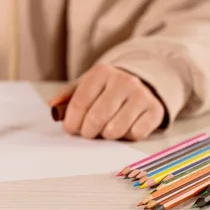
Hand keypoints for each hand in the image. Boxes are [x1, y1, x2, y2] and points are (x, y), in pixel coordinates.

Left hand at [49, 64, 164, 140]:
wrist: (142, 82)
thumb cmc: (107, 88)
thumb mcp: (87, 84)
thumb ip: (68, 94)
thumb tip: (53, 105)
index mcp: (102, 72)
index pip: (80, 102)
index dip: (72, 121)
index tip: (70, 128)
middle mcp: (124, 81)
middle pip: (96, 118)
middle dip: (87, 131)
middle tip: (86, 132)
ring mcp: (142, 95)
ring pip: (115, 129)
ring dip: (105, 135)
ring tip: (104, 129)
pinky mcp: (156, 111)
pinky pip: (135, 134)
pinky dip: (126, 136)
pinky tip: (123, 128)